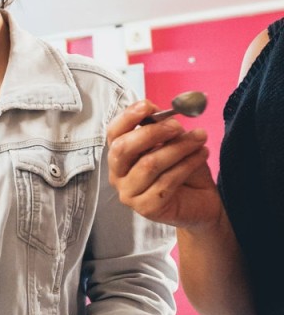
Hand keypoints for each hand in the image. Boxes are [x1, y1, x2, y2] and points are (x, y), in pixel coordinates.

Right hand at [106, 100, 220, 228]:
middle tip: (178, 125)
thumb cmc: (183, 170)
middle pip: (123, 149)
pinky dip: (187, 164)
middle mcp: (118, 176)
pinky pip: (166, 181)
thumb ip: (161, 129)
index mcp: (119, 157)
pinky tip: (201, 154)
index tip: (149, 105)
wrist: (202, 201)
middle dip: (152, 133)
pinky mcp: (146, 208)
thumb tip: (159, 112)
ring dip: (178, 147)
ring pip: (149, 164)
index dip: (128, 117)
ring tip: (199, 138)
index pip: (113, 133)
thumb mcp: (172, 143)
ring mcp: (129, 194)